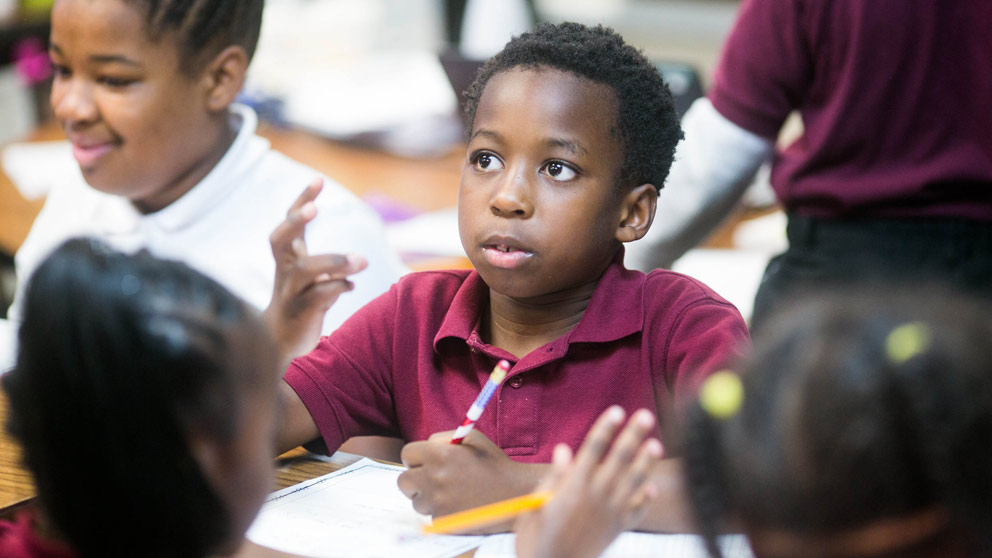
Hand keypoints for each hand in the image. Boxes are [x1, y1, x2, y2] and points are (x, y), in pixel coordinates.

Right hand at [264, 179, 367, 363]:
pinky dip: (336, 288)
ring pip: (305, 270)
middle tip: (316, 208)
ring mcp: (290, 293)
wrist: (281, 346)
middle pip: (279, 240)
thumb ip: (329, 267)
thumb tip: (357, 261)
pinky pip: (317, 297)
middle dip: (296, 221)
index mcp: (287, 258)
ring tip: (362, 261)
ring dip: (334, 261)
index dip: (301, 200)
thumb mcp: (313, 280)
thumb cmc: (300, 305)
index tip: (319, 180)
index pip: (289, 223)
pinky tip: (350, 286)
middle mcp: (284, 272)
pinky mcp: (300, 313)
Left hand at [397, 429, 542, 532]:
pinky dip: (440, 511)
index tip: (424, 462)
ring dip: (428, 498)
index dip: (415, 457)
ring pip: (416, 501)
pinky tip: (458, 504)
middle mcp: (434, 478)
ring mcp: (437, 502)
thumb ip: (444, 437)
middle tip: (431, 479)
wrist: (514, 493)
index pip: (407, 454)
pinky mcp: (443, 521)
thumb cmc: (493, 464)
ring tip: (451, 493)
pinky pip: (430, 515)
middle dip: (415, 479)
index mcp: (440, 454)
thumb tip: (425, 445)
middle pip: (404, 481)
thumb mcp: (473, 438)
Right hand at [514, 406, 663, 557]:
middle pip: (618, 459)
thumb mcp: (535, 504)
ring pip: (633, 482)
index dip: (606, 428)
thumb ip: (553, 477)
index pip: (593, 449)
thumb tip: (564, 449)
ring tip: (656, 446)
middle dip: (632, 436)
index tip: (617, 410)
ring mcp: (609, 514)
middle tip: (646, 416)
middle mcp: (596, 497)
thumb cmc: (536, 538)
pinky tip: (651, 487)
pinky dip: (645, 500)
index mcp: (573, 486)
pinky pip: (636, 512)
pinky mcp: (617, 530)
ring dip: (645, 463)